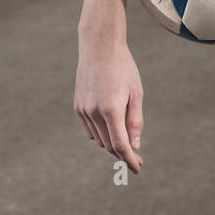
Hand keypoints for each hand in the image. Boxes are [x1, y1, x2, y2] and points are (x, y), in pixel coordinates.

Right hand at [74, 33, 144, 173]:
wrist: (99, 47)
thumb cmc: (123, 67)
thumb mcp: (136, 92)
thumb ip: (135, 121)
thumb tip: (134, 145)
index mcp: (111, 109)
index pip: (121, 145)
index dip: (130, 159)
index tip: (137, 168)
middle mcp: (94, 112)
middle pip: (109, 145)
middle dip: (123, 153)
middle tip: (137, 155)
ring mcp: (83, 110)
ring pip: (99, 139)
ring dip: (111, 143)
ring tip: (125, 137)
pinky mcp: (77, 106)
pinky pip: (90, 129)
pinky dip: (101, 133)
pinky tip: (110, 127)